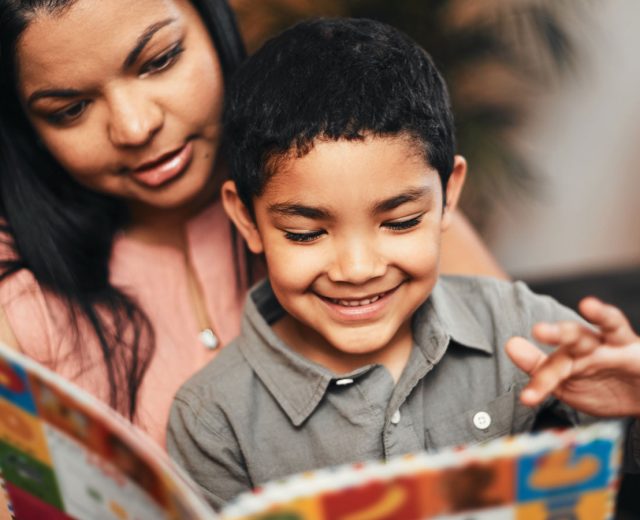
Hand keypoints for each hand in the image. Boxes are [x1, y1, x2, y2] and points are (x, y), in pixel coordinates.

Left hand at [505, 297, 639, 417]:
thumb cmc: (602, 388)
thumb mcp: (568, 384)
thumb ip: (539, 368)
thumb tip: (511, 344)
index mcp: (573, 355)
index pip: (554, 366)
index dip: (542, 382)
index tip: (528, 398)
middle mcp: (592, 344)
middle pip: (575, 336)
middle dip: (559, 332)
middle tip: (540, 330)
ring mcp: (617, 343)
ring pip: (608, 325)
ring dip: (599, 315)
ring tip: (588, 305)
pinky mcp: (638, 348)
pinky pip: (627, 331)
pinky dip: (618, 320)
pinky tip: (605, 310)